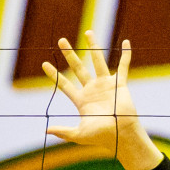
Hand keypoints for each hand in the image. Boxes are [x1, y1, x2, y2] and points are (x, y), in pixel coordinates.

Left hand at [43, 31, 162, 169]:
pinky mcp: (120, 84)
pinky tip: (125, 42)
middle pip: (78, 68)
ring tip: (88, 32)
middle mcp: (92, 89)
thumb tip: (46, 130)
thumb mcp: (78, 134)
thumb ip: (63, 131)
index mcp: (80, 100)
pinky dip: (125, 55)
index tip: (44, 64)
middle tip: (61, 40)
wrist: (121, 135)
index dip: (54, 75)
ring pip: (98, 61)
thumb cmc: (100, 137)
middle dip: (69, 54)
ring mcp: (106, 85)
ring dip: (93, 47)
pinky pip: (123, 66)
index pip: (64, 84)